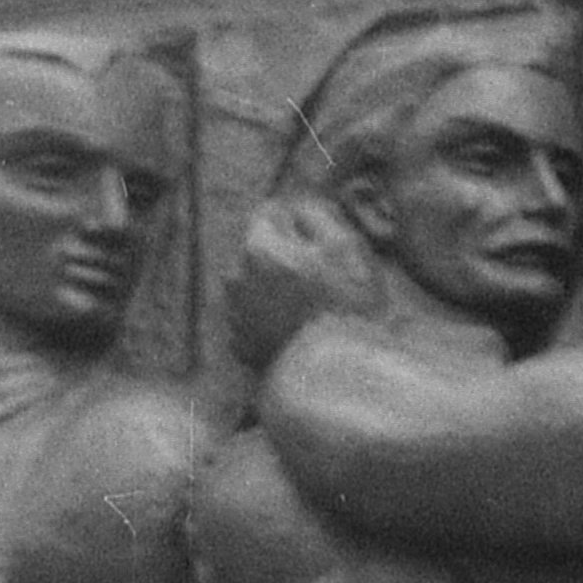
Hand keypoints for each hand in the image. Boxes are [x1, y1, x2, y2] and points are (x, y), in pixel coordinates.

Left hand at [225, 192, 384, 379]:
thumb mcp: (344, 245)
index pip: (268, 212)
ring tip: (307, 307)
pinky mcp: (241, 348)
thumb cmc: (347, 308)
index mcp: (258, 248)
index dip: (296, 222)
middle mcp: (235, 279)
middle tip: (316, 278)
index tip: (317, 241)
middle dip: (281, 254)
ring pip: (253, 284)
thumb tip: (296, 205)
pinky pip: (253, 319)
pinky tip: (296, 330)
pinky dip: (269, 319)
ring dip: (273, 287)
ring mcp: (235, 316)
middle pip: (257, 249)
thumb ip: (314, 213)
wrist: (336, 377)